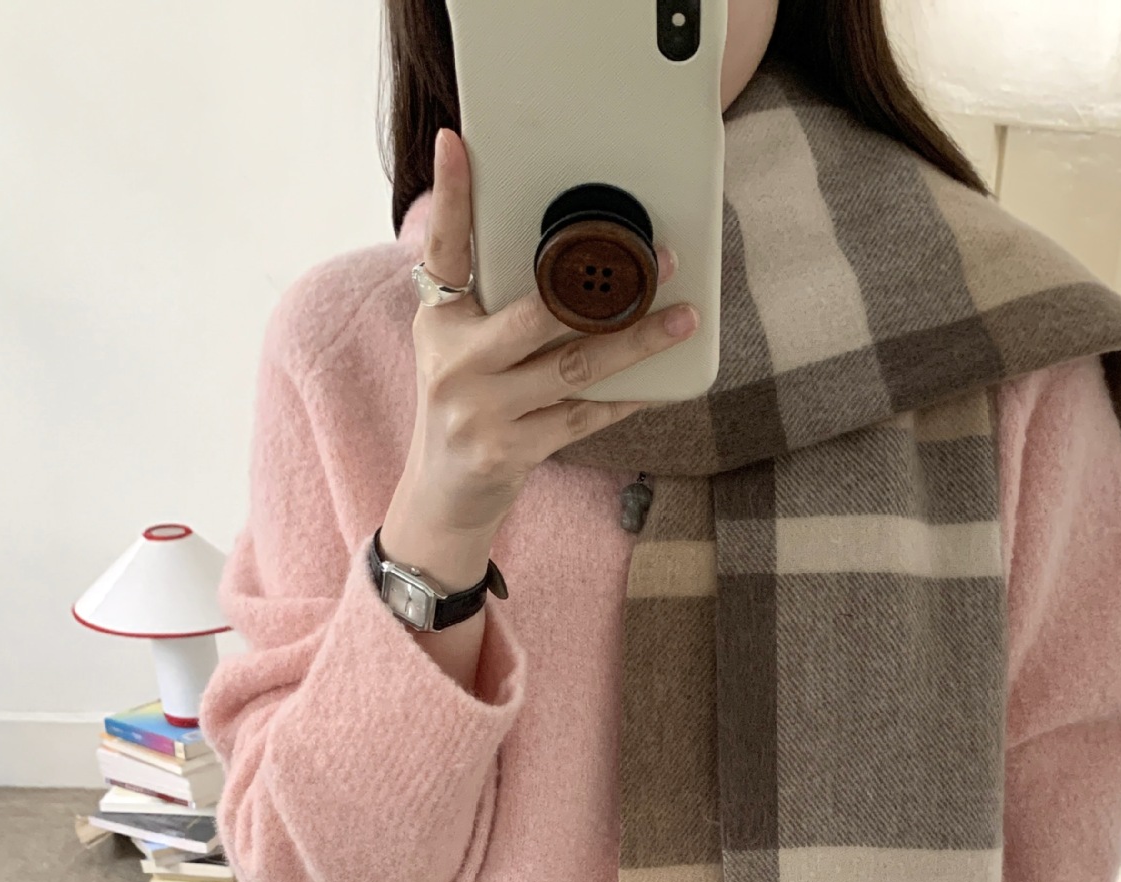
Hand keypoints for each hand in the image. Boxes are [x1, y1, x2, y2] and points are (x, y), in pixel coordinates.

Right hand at [381, 128, 695, 679]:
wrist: (444, 497)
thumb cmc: (465, 405)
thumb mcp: (458, 347)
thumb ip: (492, 302)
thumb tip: (569, 253)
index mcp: (437, 322)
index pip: (445, 249)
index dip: (449, 196)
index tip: (457, 144)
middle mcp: (452, 363)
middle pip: (537, 312)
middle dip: (602, 282)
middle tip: (659, 255)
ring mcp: (481, 412)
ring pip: (574, 366)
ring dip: (636, 341)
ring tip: (683, 318)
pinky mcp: (511, 452)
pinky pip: (584, 416)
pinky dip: (627, 396)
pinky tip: (663, 380)